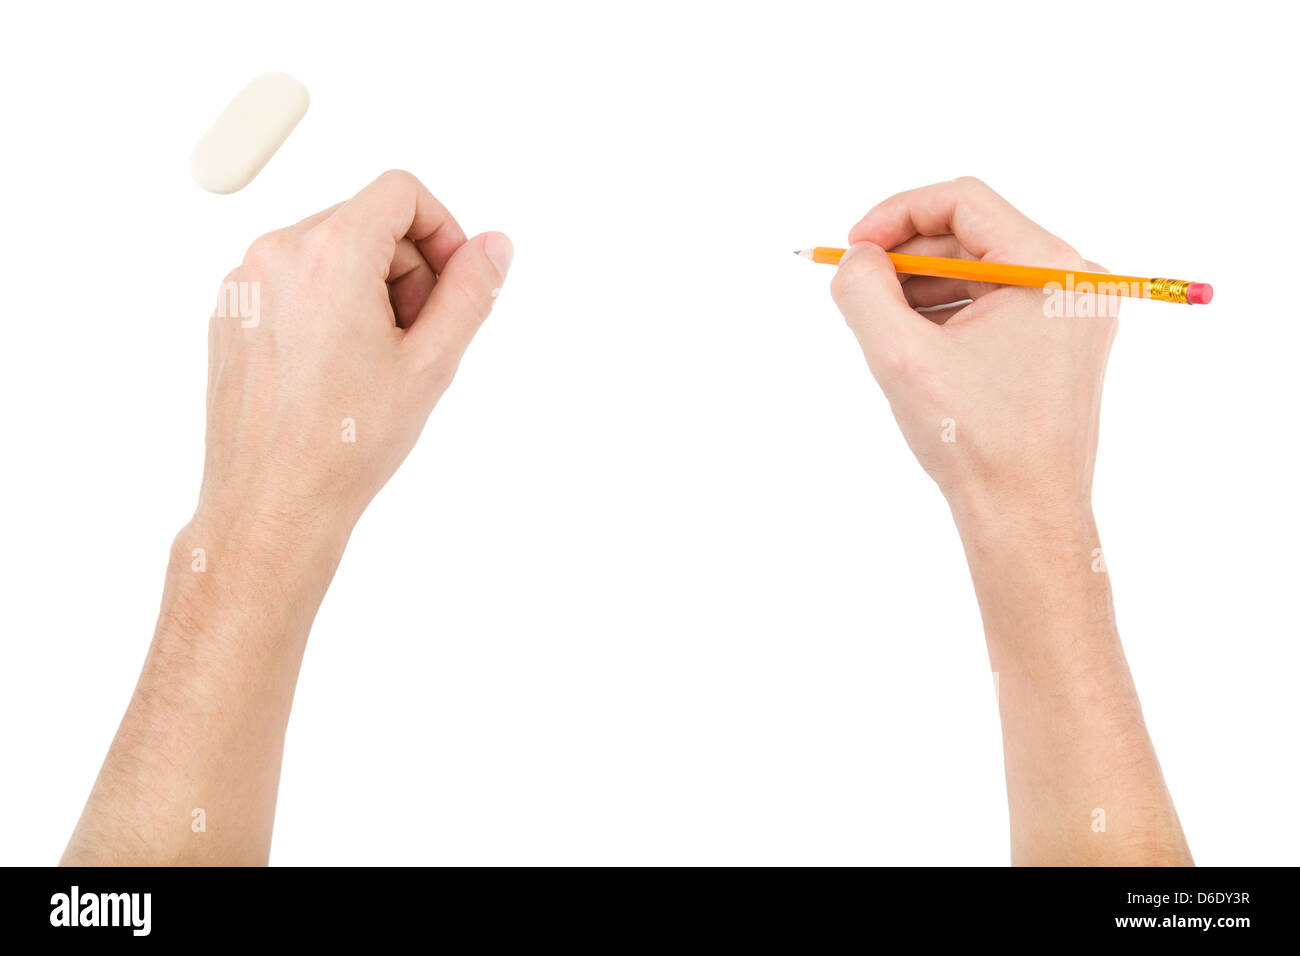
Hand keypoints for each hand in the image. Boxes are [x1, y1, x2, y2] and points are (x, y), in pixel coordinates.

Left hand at [199, 169, 512, 543]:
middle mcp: (277, 255)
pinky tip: (337, 370)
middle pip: (366, 221)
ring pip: (329, 252)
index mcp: (330, 254)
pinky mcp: (229, 314)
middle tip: (419, 338)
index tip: (453, 282)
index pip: (401, 192)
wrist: (273, 502)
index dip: (442, 230)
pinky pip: (292, 282)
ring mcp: (245, 284)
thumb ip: (470, 292)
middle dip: (408, 269)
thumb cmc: (345, 444)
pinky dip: (326, 307)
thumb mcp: (431, 364)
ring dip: (368, 289)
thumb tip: (493, 247)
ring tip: (377, 361)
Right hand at [830, 177, 1113, 522]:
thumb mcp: (901, 357)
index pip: (964, 201)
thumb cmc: (975, 443)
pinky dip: (951, 316)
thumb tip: (858, 258)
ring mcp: (1075, 315)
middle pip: (973, 235)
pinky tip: (917, 350)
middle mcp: (1076, 281)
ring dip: (924, 290)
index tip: (854, 250)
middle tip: (859, 290)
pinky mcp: (1063, 346)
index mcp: (1052, 269)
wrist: (1025, 518)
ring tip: (883, 329)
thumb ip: (865, 289)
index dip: (897, 214)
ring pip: (982, 272)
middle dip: (908, 258)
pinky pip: (997, 306)